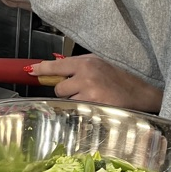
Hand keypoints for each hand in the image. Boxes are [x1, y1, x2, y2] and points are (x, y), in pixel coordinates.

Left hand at [29, 54, 162, 110]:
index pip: (56, 66)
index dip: (41, 69)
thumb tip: (54, 70)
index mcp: (86, 62)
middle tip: (80, 90)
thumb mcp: (98, 64)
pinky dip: (83, 109)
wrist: (139, 93)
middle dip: (66, 91)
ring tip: (92, 98)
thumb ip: (77, 66)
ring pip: (67, 100)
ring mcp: (89, 91)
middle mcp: (86, 75)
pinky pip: (77, 109)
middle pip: (58, 87)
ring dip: (75, 101)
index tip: (31, 71)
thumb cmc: (118, 78)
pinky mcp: (94, 106)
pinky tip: (96, 105)